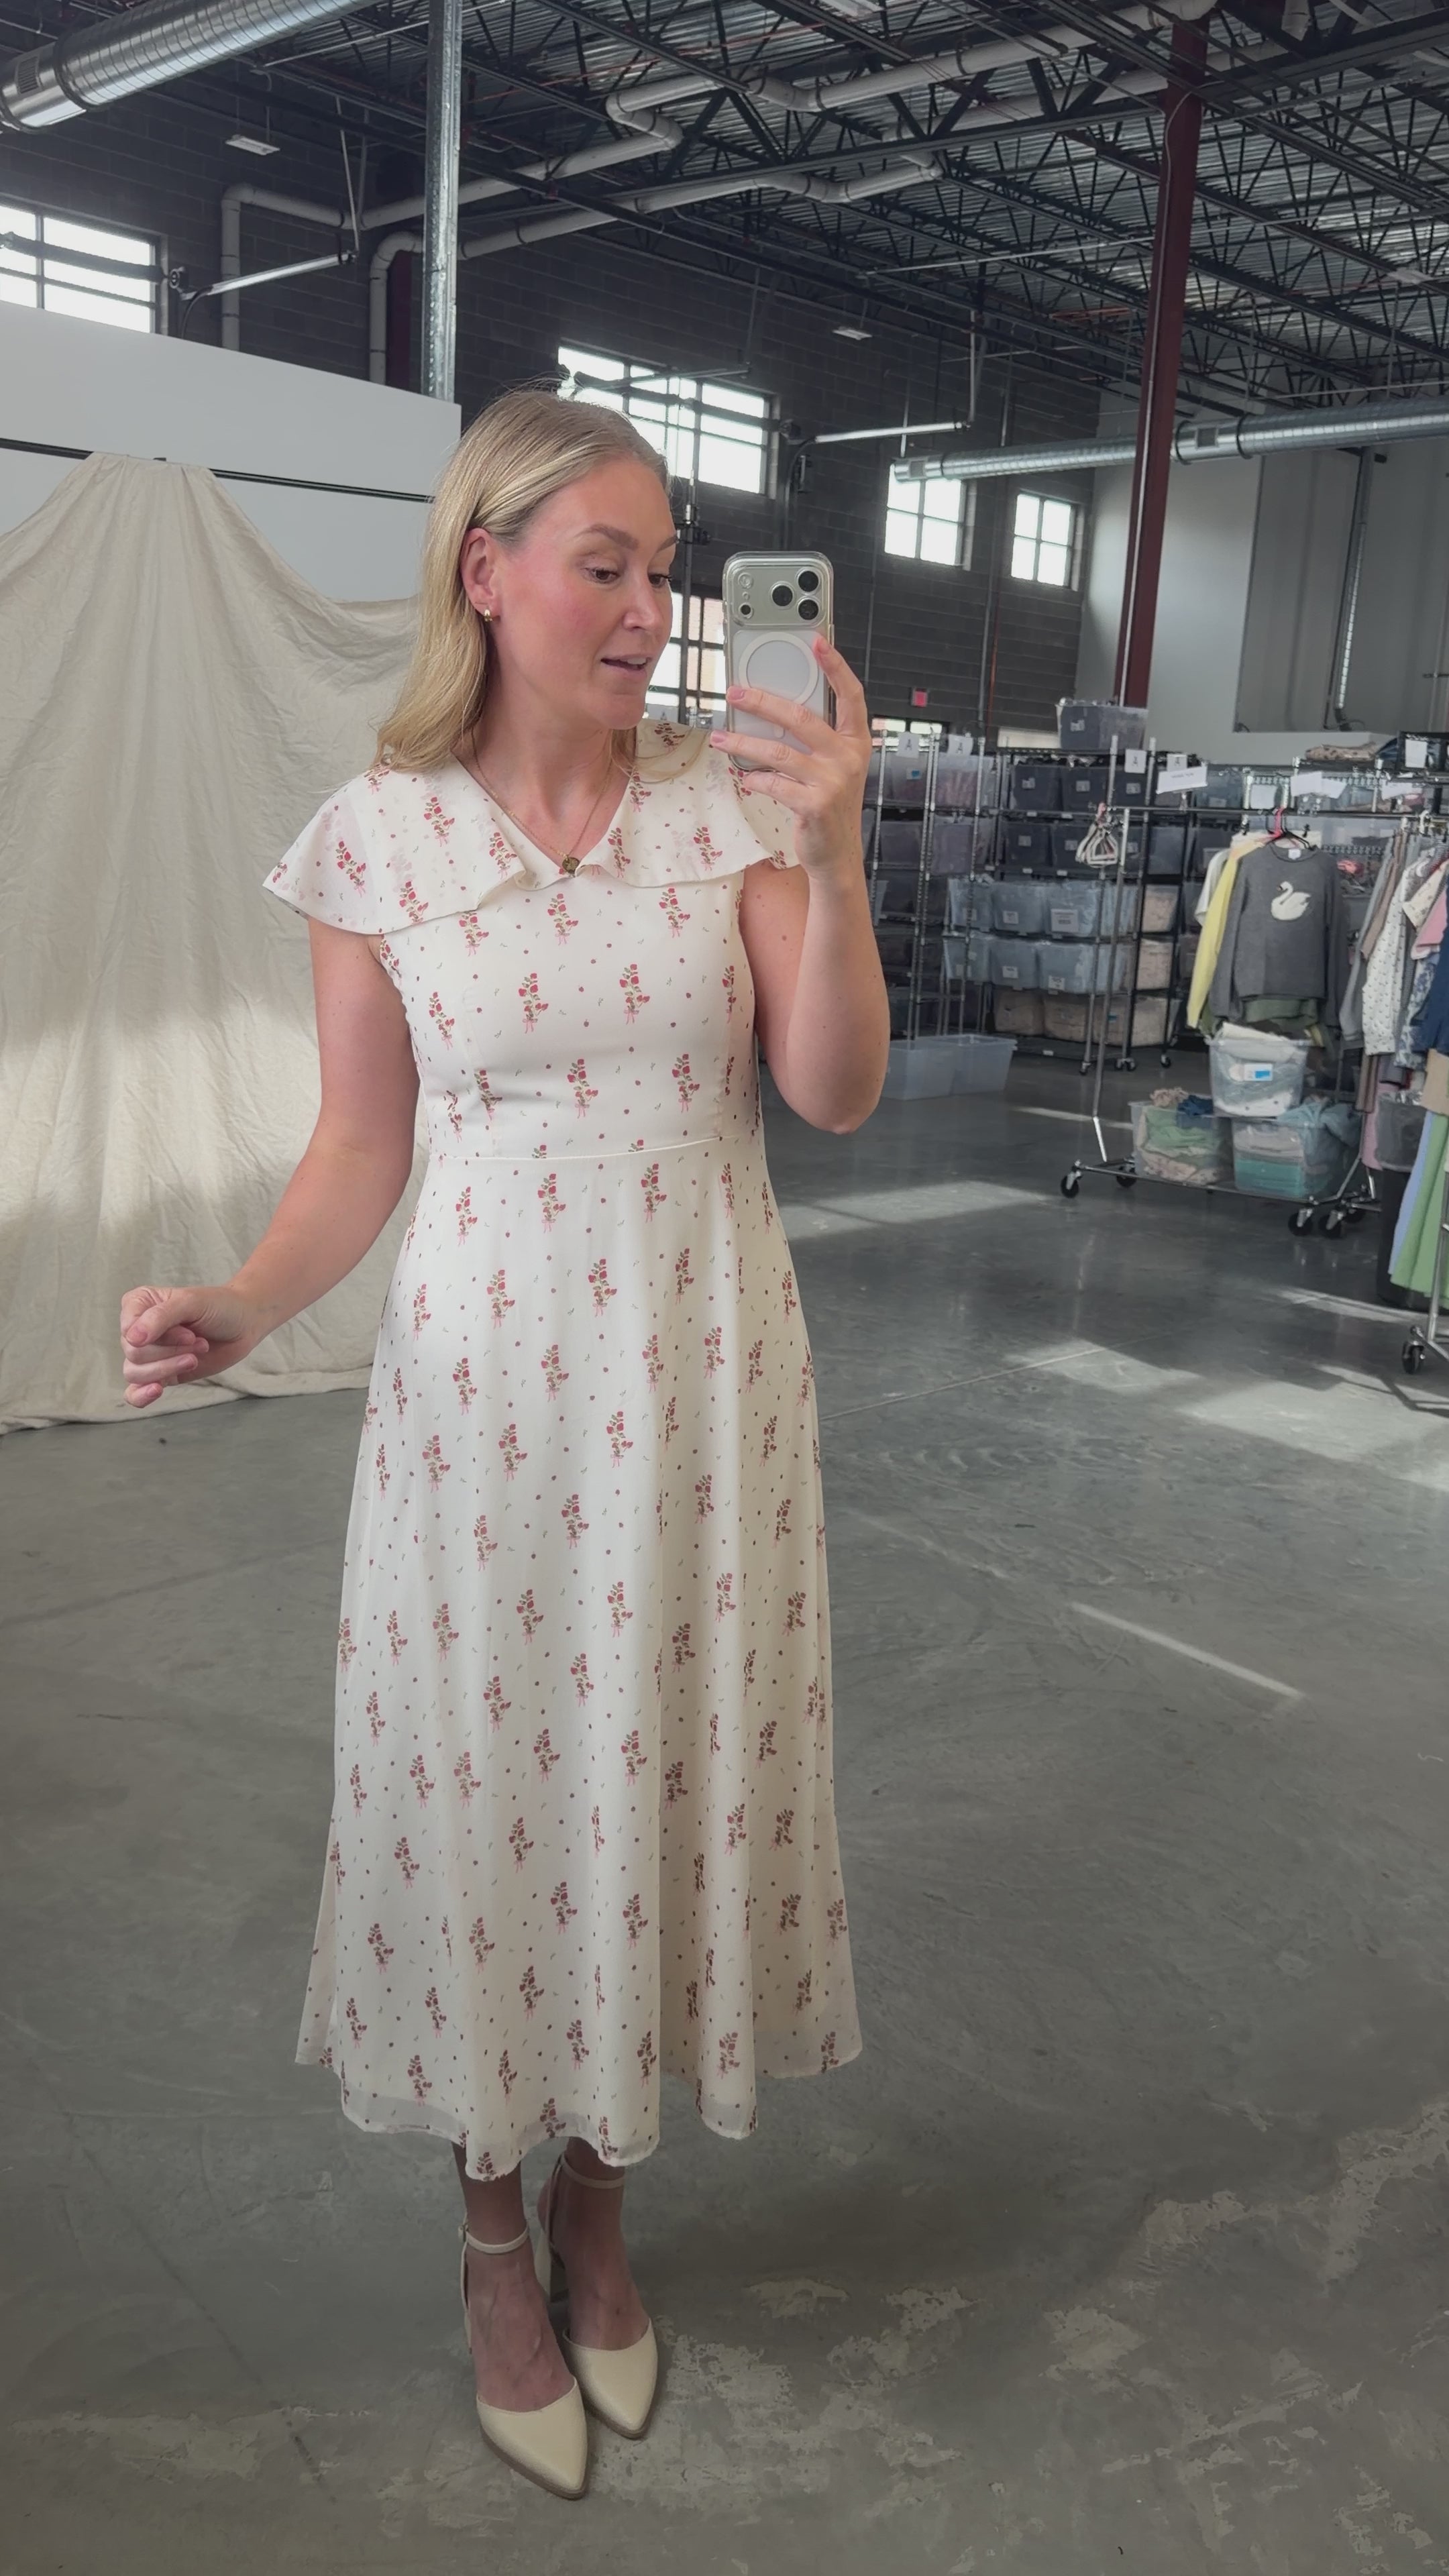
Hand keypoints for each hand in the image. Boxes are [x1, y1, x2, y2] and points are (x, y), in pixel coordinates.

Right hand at [119, 1283, 261, 1408]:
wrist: (243, 1324)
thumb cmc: (218, 1306)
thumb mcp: (191, 1303)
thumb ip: (160, 1317)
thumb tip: (132, 1339)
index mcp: (138, 1304)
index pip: (128, 1329)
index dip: (160, 1336)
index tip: (188, 1332)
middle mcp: (138, 1329)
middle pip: (134, 1353)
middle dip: (171, 1351)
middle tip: (197, 1341)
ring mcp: (148, 1353)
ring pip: (134, 1372)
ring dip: (168, 1368)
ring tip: (195, 1357)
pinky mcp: (160, 1373)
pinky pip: (134, 1392)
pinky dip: (141, 1395)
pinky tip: (156, 1391)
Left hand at [710, 636, 871, 880]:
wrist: (837, 853)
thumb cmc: (830, 805)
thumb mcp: (834, 767)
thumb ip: (817, 740)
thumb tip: (775, 711)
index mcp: (856, 741)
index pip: (850, 695)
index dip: (835, 666)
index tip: (816, 642)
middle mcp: (848, 758)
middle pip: (801, 717)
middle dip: (763, 701)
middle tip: (736, 692)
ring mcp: (832, 782)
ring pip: (779, 751)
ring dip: (744, 742)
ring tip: (722, 737)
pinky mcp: (814, 804)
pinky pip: (774, 783)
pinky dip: (755, 778)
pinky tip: (746, 776)